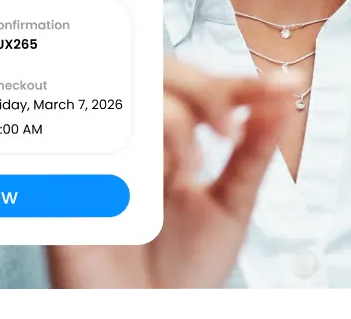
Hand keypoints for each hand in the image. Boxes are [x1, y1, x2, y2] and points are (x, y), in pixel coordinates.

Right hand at [47, 56, 292, 290]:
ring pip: (127, 104)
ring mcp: (103, 158)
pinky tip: (150, 171)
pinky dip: (121, 148)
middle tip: (230, 129)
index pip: (201, 90)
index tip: (280, 90)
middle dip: (202, 94)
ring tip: (191, 166)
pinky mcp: (67, 187)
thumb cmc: (184, 272)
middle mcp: (137, 141)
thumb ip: (252, 155)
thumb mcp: (230, 209)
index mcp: (174, 141)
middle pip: (159, 78)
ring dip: (167, 123)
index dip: (238, 84)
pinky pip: (83, 145)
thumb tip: (283, 101)